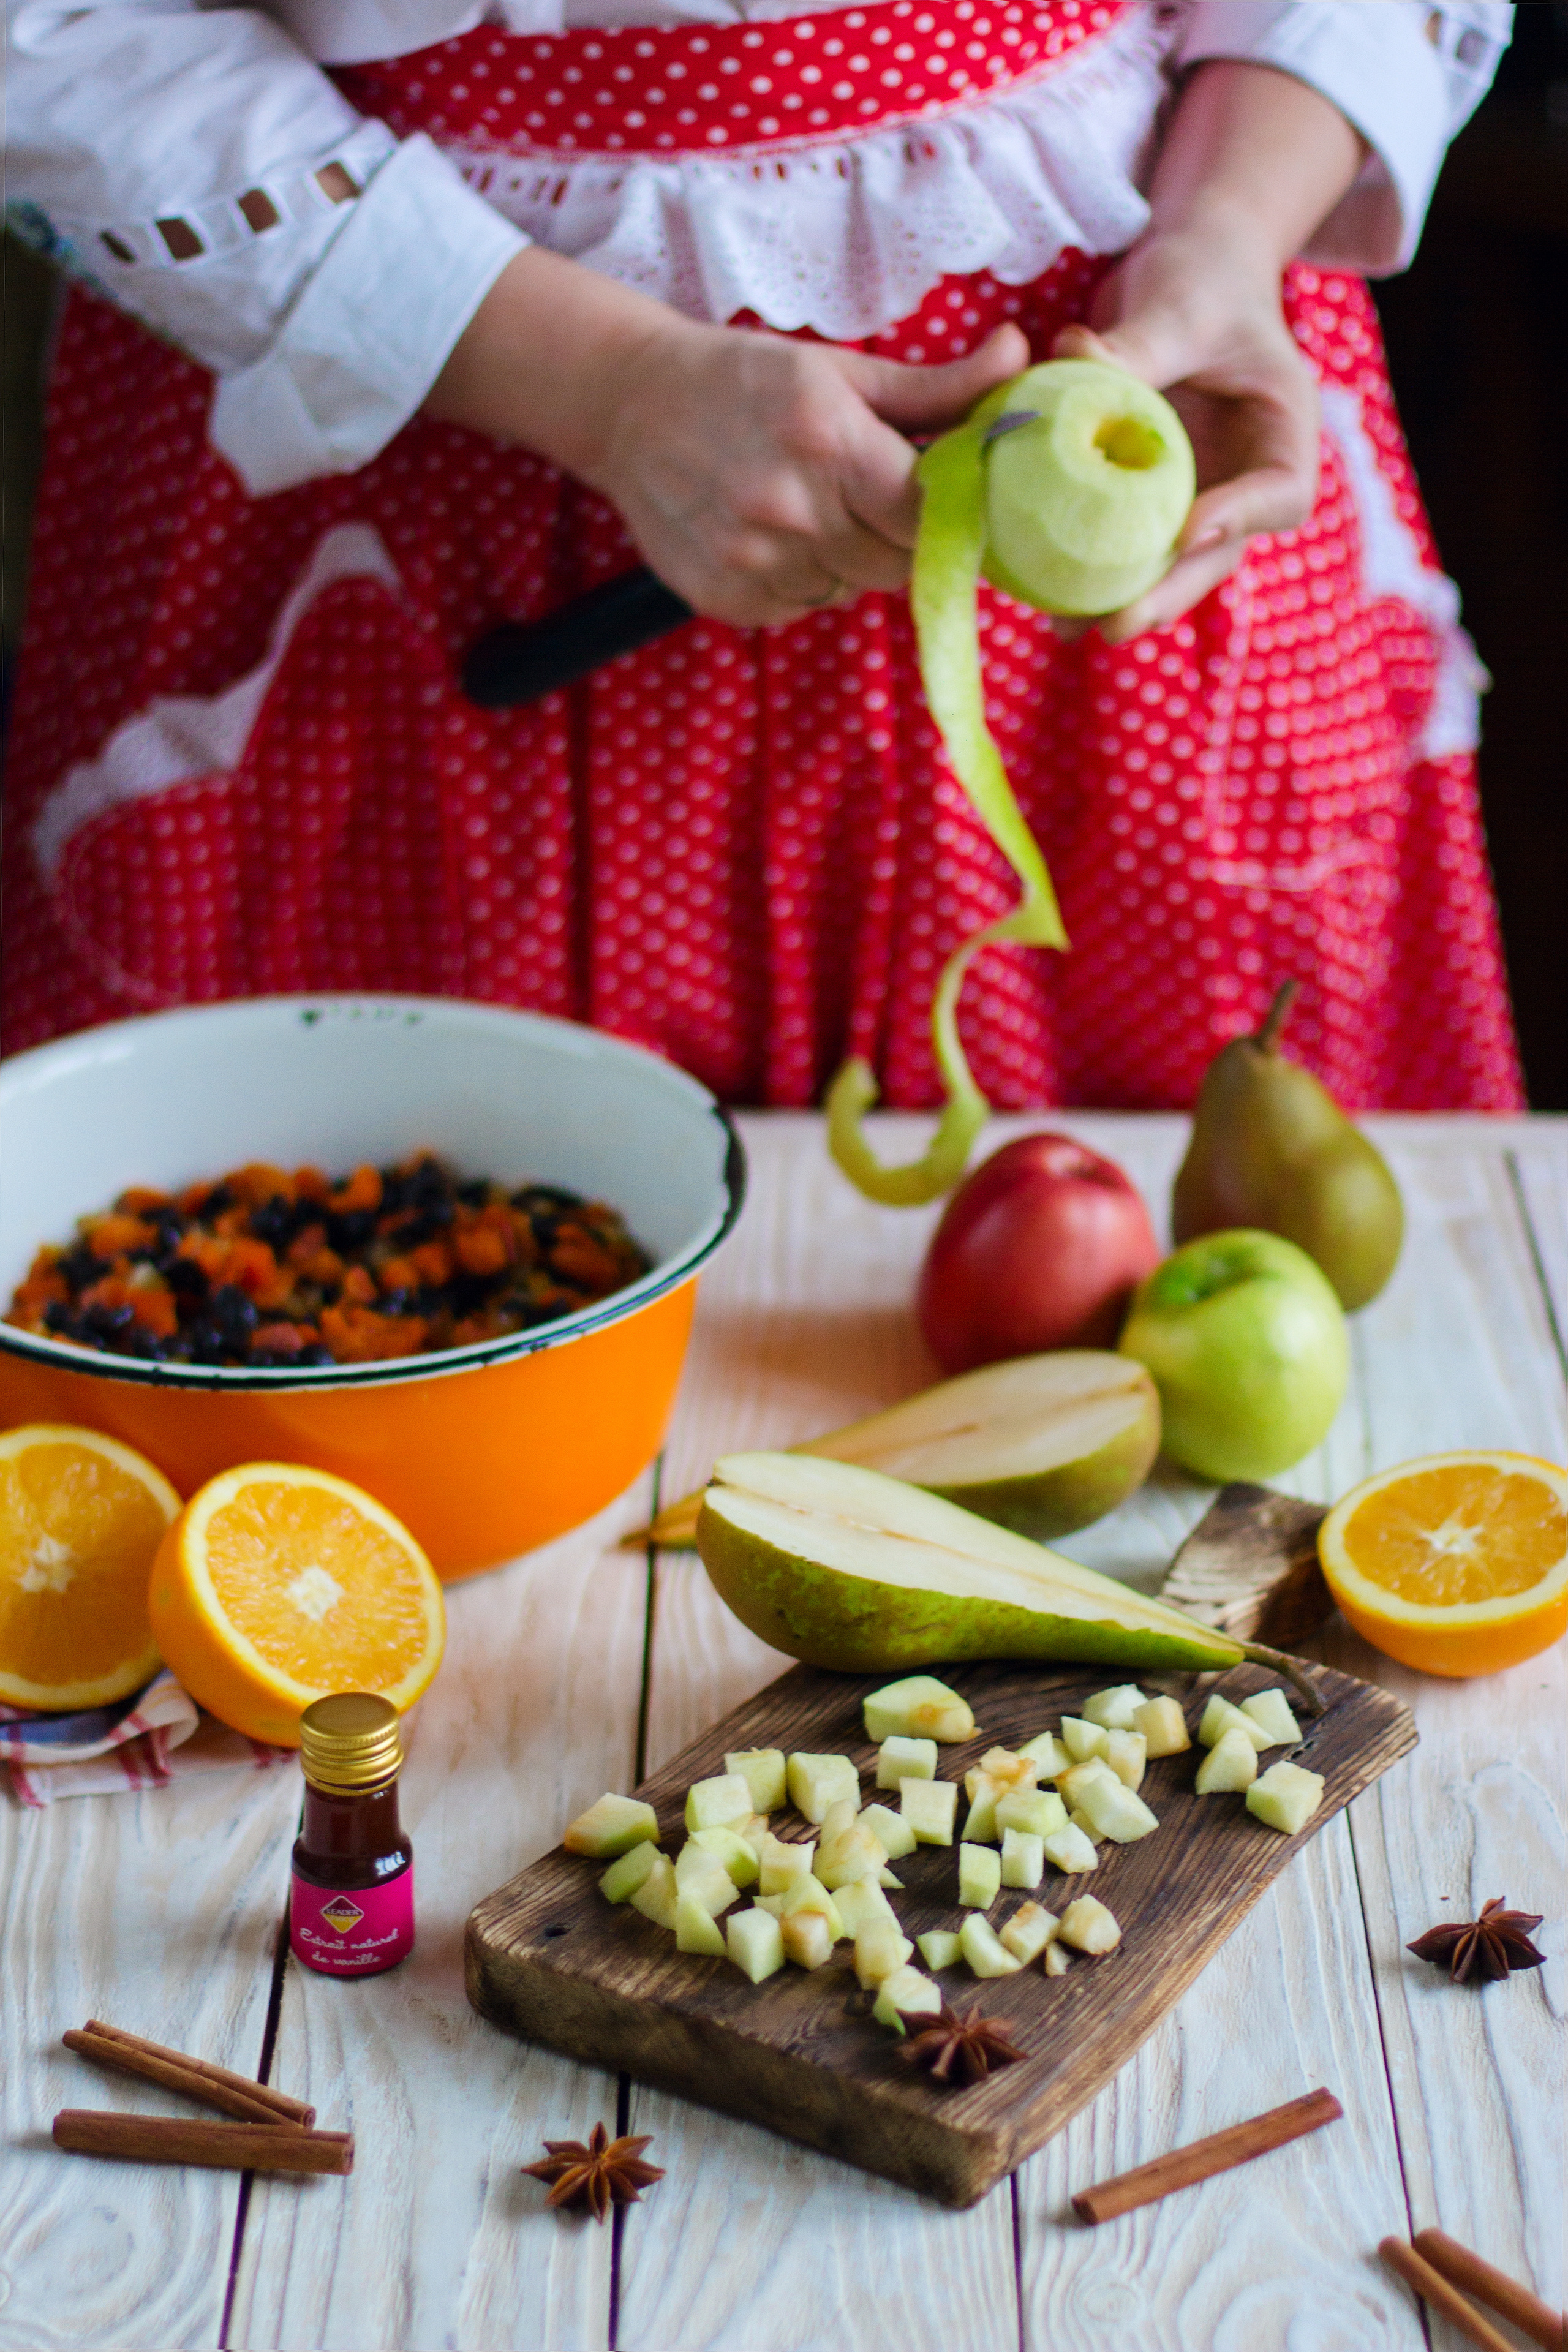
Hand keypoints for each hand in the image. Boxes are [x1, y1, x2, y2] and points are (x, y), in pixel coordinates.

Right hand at [427, 245, 1026, 625]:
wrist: (631, 404)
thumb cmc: (747, 380)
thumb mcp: (843, 371)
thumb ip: (937, 388)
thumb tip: (1018, 361)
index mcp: (829, 442)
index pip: (926, 514)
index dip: (943, 513)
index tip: (936, 499)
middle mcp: (790, 507)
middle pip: (894, 563)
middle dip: (895, 536)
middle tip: (867, 497)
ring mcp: (752, 560)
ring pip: (848, 590)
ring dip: (845, 560)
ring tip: (809, 509)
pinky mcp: (724, 597)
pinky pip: (800, 608)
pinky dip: (800, 581)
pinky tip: (771, 535)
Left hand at [1050, 223, 1320, 643]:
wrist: (1186, 272)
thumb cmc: (1203, 276)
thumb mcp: (1181, 302)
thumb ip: (1142, 343)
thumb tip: (1077, 361)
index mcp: (1282, 433)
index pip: (1279, 495)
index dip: (1236, 521)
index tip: (1185, 532)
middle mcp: (1243, 478)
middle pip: (1216, 553)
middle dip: (1168, 592)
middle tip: (1118, 624)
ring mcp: (1196, 494)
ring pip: (1165, 563)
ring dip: (1118, 597)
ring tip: (1065, 627)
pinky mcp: (1147, 496)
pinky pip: (1119, 539)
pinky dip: (1082, 564)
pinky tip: (1037, 590)